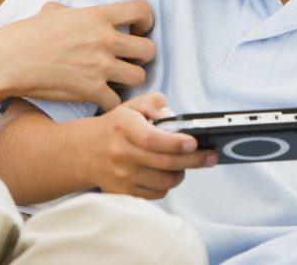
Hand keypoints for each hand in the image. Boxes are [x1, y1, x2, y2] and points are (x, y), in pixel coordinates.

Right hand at [0, 0, 155, 111]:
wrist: (9, 60)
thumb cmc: (26, 35)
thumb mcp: (51, 12)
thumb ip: (70, 11)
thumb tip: (69, 11)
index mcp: (97, 16)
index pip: (142, 10)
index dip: (146, 21)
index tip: (139, 29)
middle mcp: (104, 40)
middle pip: (148, 49)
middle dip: (142, 56)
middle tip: (129, 60)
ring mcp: (100, 66)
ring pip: (140, 76)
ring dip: (130, 80)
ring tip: (116, 80)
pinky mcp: (91, 90)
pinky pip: (118, 101)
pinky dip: (112, 103)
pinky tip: (102, 99)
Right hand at [74, 92, 216, 198]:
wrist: (85, 152)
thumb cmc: (115, 126)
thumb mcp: (131, 105)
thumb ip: (154, 103)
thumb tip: (171, 115)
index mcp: (123, 127)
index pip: (152, 139)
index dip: (176, 142)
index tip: (194, 142)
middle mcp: (121, 153)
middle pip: (165, 162)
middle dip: (194, 160)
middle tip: (211, 156)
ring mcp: (122, 176)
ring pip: (165, 181)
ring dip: (182, 172)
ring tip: (186, 162)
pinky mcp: (124, 193)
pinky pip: (157, 193)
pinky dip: (168, 184)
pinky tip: (167, 172)